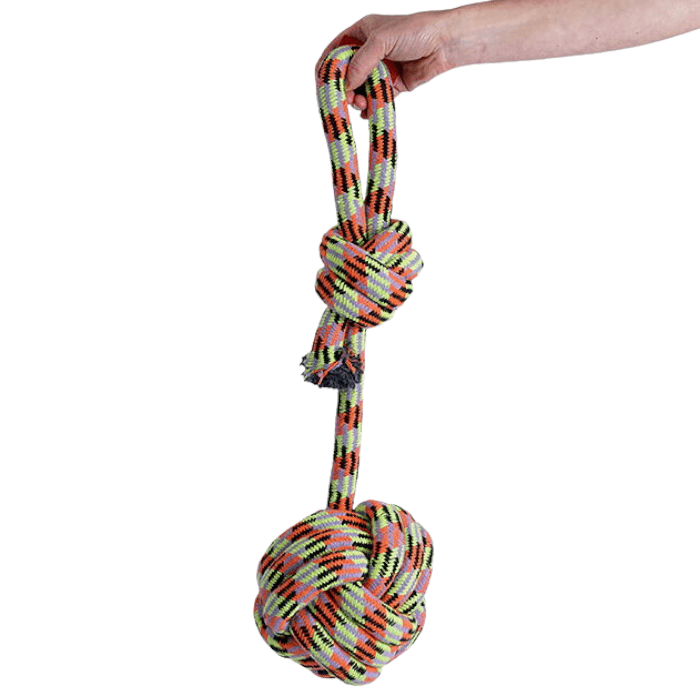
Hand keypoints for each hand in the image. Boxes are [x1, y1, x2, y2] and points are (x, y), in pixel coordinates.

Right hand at [315, 11, 452, 118]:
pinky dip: (370, 107)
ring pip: (360, 89)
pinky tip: (368, 112)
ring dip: (357, 99)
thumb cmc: (415, 31)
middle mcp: (368, 52)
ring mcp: (380, 70)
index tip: (324, 86)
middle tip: (348, 100)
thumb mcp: (381, 41)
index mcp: (361, 34)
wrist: (444, 44)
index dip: (327, 68)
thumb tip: (345, 85)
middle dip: (344, 89)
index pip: (335, 51)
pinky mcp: (392, 85)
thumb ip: (360, 62)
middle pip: (346, 75)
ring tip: (362, 105)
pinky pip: (376, 99)